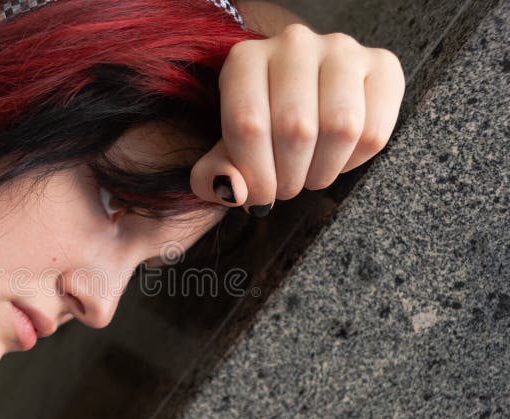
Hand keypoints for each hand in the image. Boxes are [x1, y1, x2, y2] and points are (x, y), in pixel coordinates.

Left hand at [190, 23, 404, 216]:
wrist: (304, 99)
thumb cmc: (260, 128)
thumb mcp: (227, 149)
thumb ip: (214, 173)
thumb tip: (231, 189)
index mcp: (246, 59)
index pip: (248, 124)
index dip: (255, 174)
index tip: (258, 196)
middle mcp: (294, 44)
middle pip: (296, 128)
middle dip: (289, 177)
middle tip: (285, 188)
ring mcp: (342, 50)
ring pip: (340, 127)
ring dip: (322, 171)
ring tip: (310, 176)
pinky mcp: (382, 65)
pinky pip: (374, 129)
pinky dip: (354, 160)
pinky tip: (337, 158)